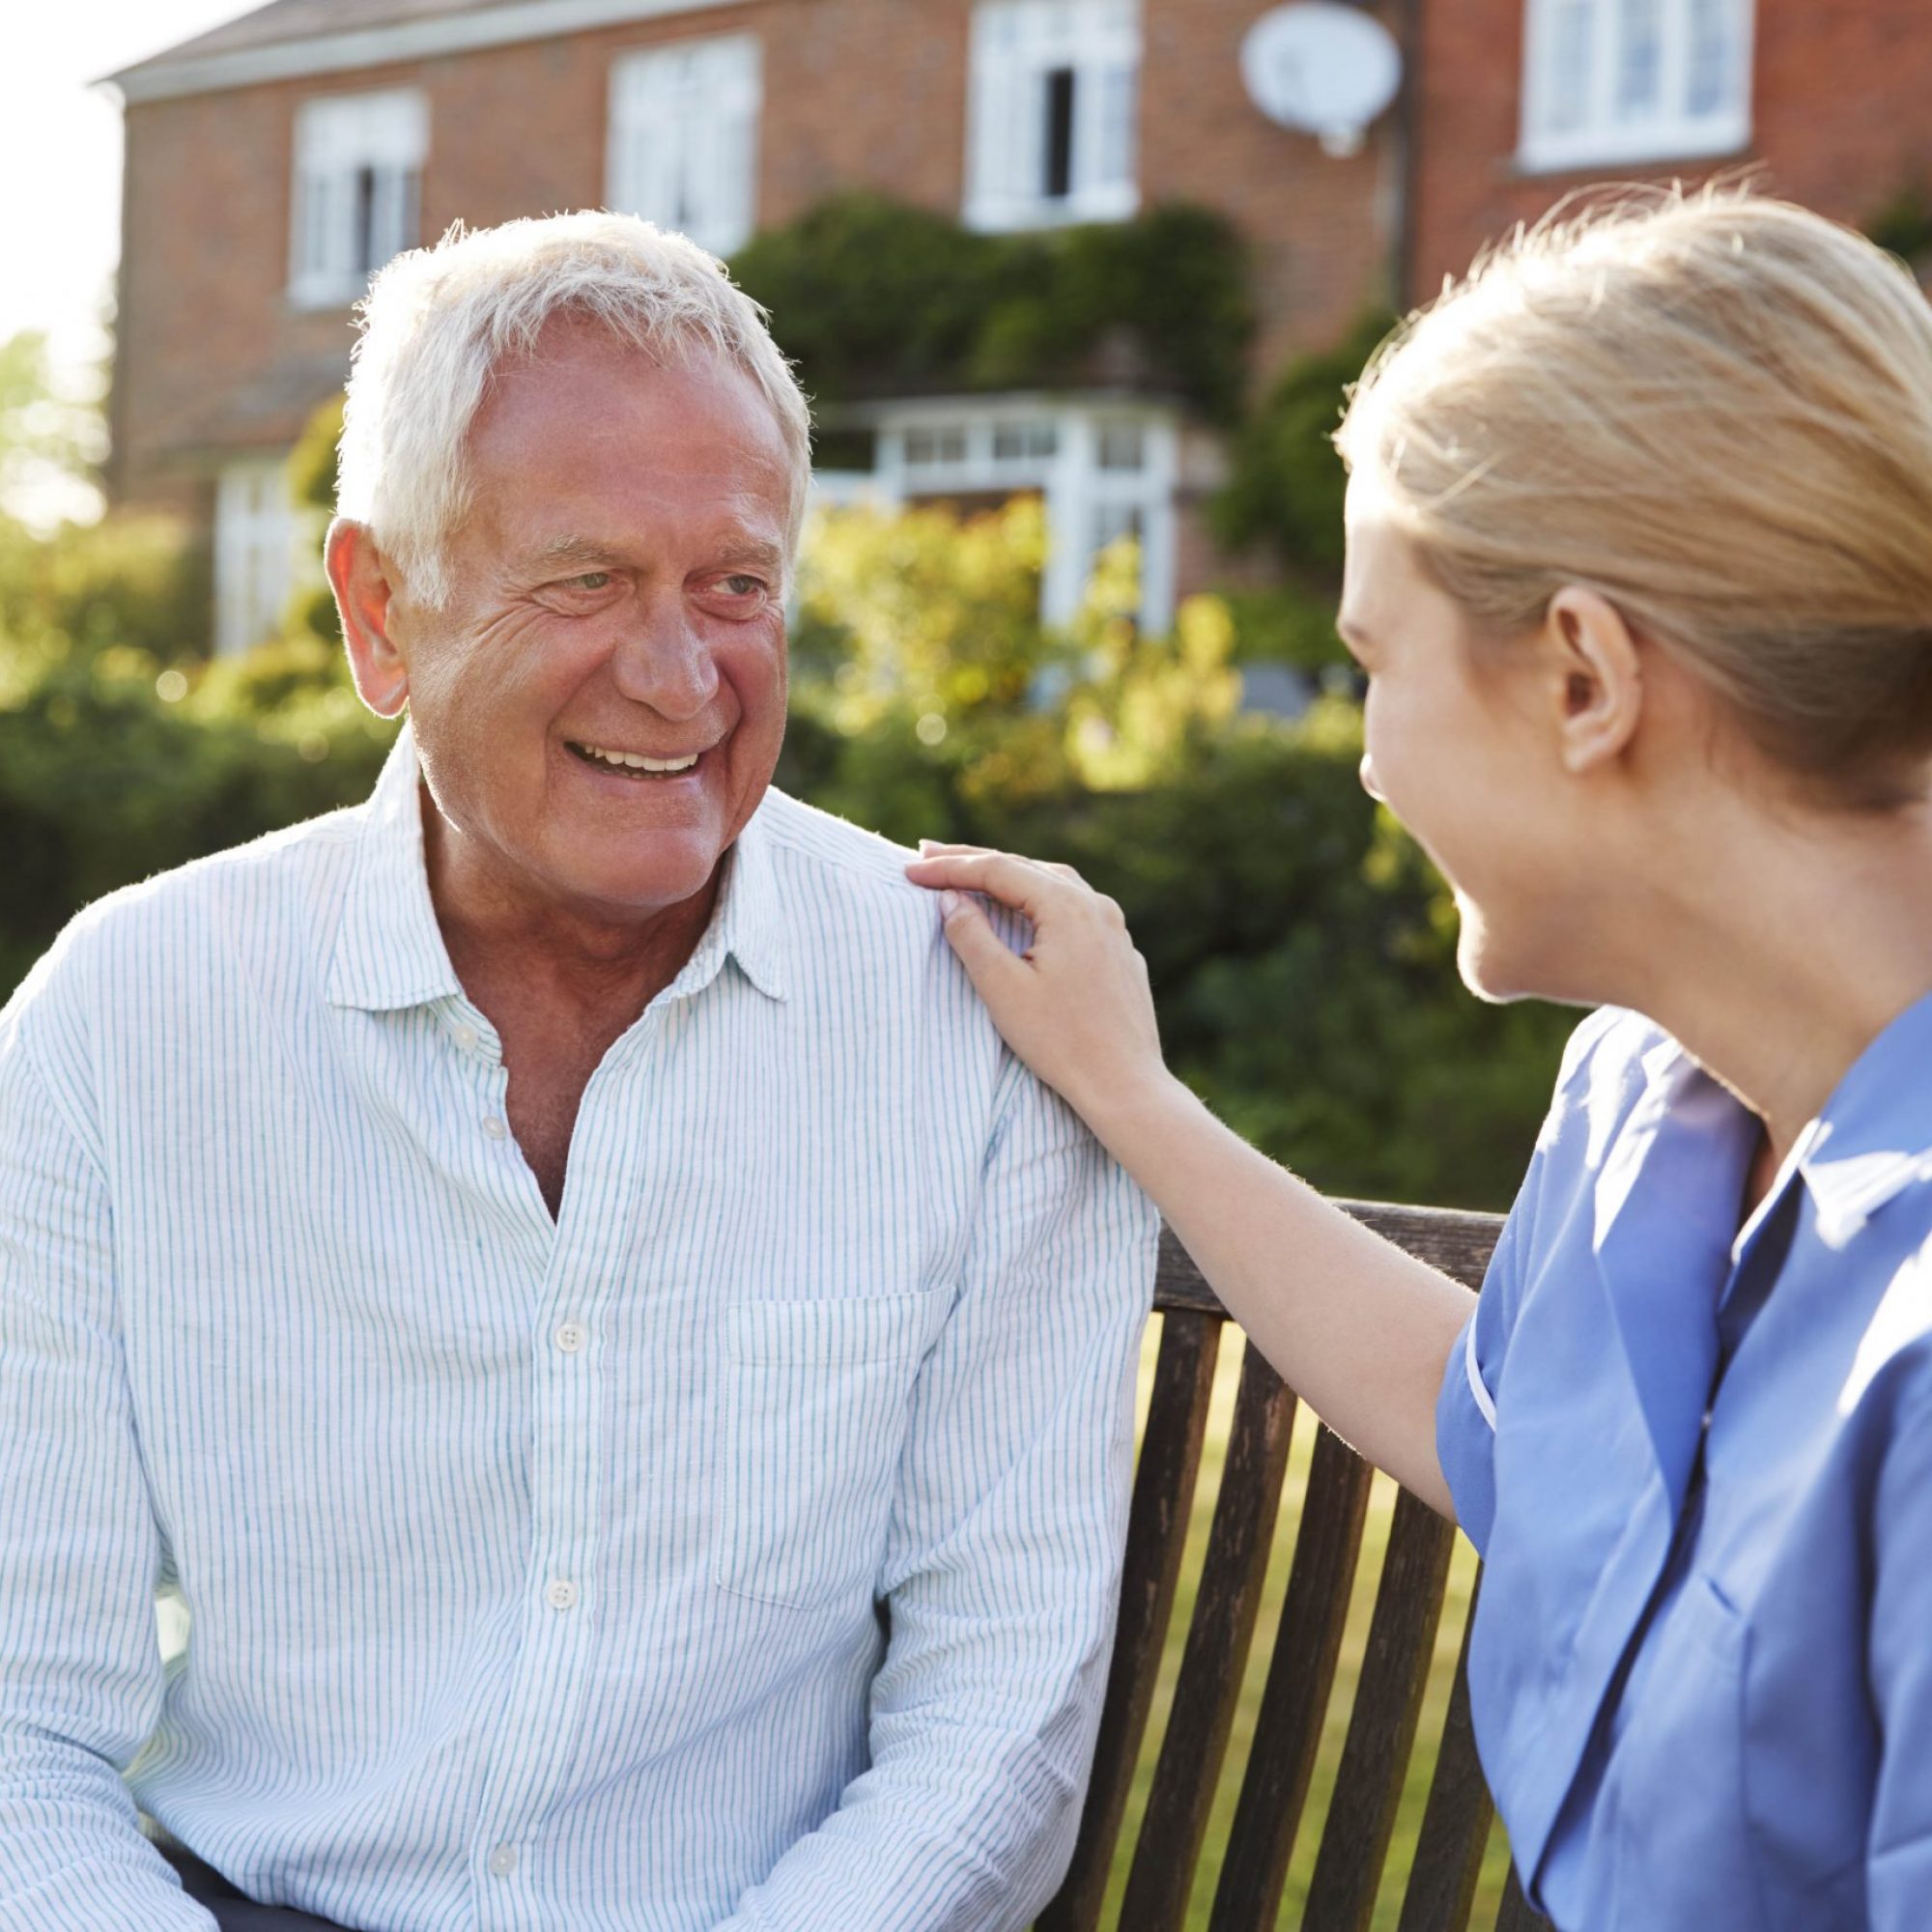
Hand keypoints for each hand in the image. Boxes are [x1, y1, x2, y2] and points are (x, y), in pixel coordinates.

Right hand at [904, 842, 1170, 1129]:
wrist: (1126, 1085)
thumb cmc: (1062, 1041)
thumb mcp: (1003, 989)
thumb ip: (971, 936)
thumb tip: (950, 899)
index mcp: (1067, 906)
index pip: (997, 870)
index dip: (949, 868)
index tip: (909, 870)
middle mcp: (1096, 905)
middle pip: (1026, 868)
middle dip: (975, 862)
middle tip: (929, 856)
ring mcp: (1114, 928)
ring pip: (1053, 885)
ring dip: (1009, 877)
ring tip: (971, 875)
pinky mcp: (1120, 952)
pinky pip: (1074, 911)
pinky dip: (1038, 901)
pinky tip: (1026, 912)